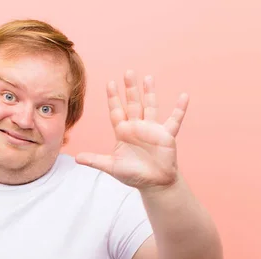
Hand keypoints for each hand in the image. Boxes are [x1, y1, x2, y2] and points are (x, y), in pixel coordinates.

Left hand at [76, 70, 188, 190]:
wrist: (154, 183)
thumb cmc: (133, 174)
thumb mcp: (112, 167)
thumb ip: (95, 161)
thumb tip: (76, 158)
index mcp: (123, 132)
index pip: (116, 110)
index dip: (113, 97)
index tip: (110, 83)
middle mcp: (137, 127)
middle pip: (133, 104)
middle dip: (130, 89)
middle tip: (128, 72)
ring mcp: (152, 129)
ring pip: (150, 106)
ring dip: (150, 93)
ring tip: (148, 78)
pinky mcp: (166, 135)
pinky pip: (174, 120)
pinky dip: (179, 109)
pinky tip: (184, 96)